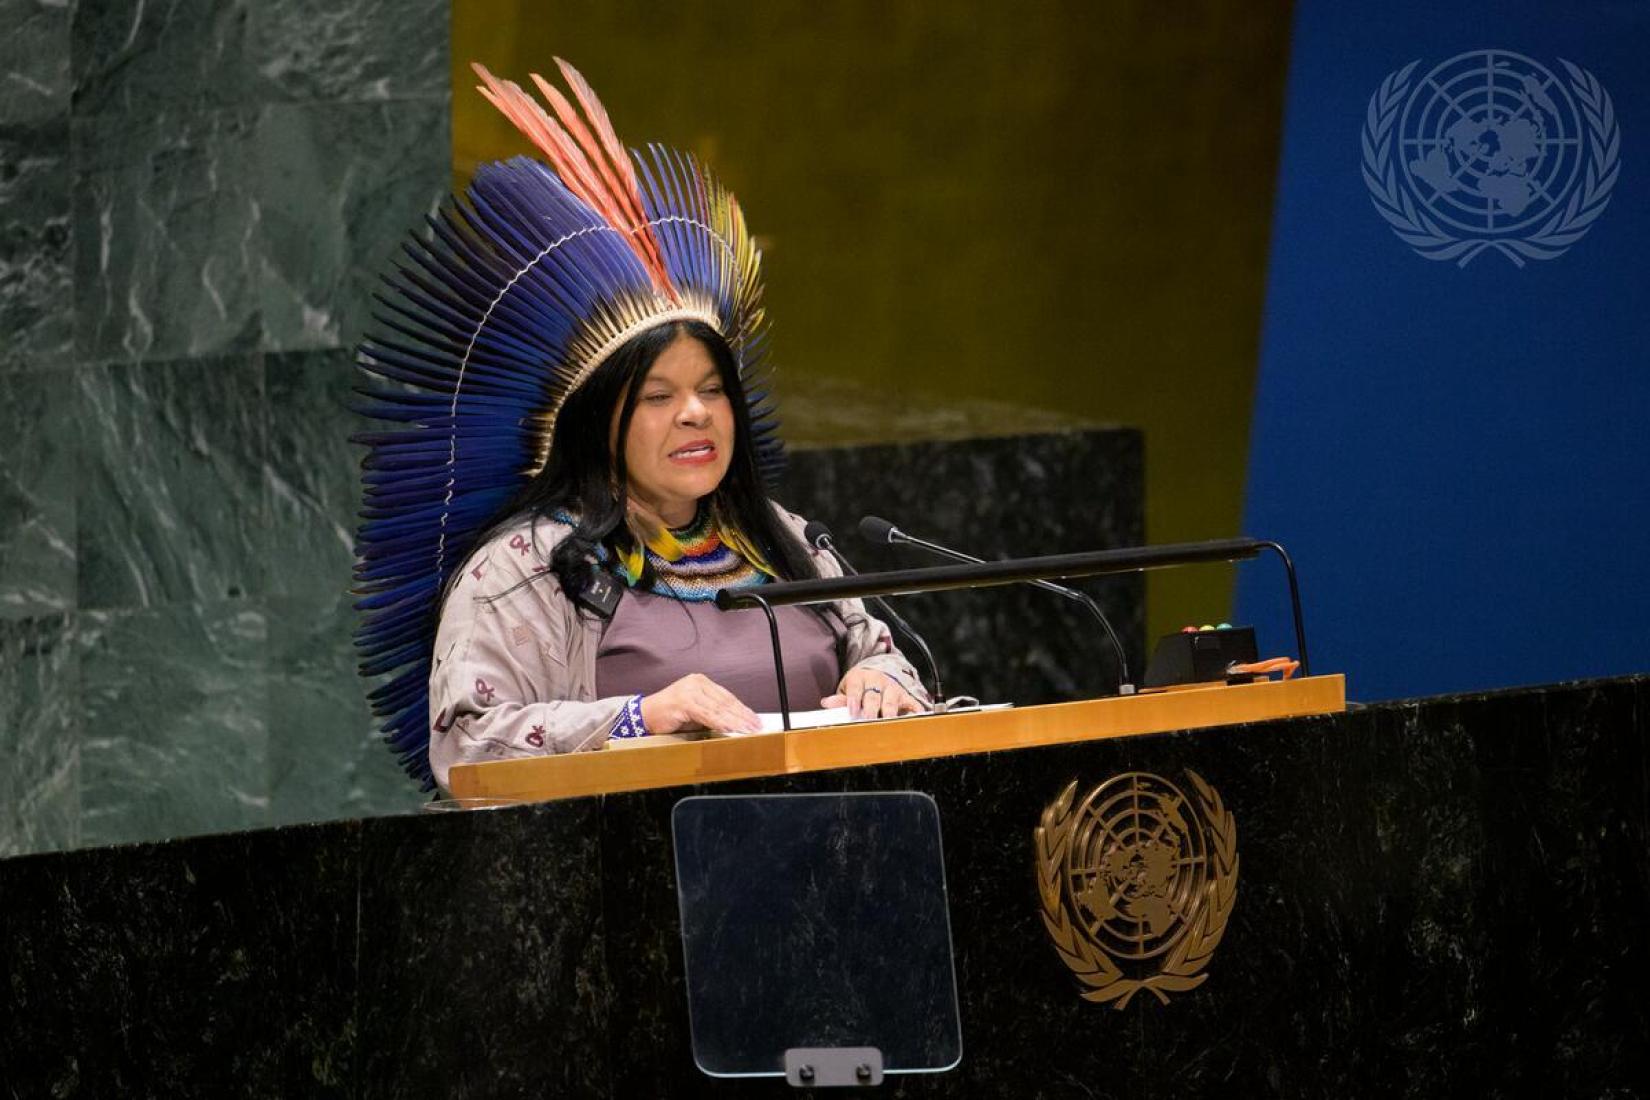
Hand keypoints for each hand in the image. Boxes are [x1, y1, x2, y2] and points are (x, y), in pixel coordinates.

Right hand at [639, 673, 760, 734]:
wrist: (645, 716)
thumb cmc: (669, 715)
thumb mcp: (695, 710)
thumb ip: (712, 712)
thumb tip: (734, 722)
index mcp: (701, 682)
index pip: (727, 697)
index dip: (742, 709)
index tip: (754, 719)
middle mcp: (696, 682)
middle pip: (725, 701)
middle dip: (742, 716)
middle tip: (756, 726)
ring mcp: (690, 691)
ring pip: (718, 708)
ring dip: (735, 720)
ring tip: (747, 729)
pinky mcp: (684, 701)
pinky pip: (707, 714)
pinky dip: (720, 722)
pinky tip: (730, 728)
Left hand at [822, 668, 921, 719]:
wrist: (877, 675)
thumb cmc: (859, 687)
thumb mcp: (848, 689)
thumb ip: (840, 698)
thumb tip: (826, 703)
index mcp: (860, 677)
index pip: (856, 688)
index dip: (854, 699)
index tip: (852, 710)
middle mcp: (878, 681)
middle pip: (873, 696)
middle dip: (870, 709)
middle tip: (867, 720)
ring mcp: (893, 688)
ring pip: (891, 700)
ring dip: (888, 712)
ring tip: (886, 723)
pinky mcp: (905, 696)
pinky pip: (912, 704)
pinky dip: (915, 711)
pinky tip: (916, 718)